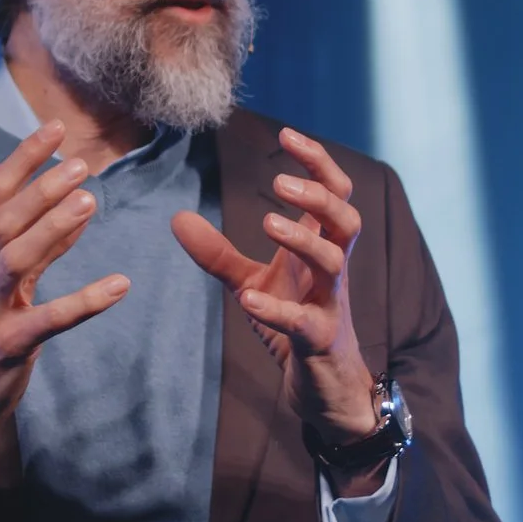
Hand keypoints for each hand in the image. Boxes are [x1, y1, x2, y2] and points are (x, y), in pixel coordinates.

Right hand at [0, 120, 128, 483]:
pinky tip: (119, 286)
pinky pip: (49, 318)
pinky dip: (85, 301)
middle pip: (4, 219)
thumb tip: (75, 206)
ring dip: (53, 228)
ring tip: (89, 202)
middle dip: (40, 188)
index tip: (56, 129)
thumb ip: (37, 246)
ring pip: (16, 258)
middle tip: (81, 165)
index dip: (23, 159)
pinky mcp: (8, 344)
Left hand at [172, 127, 378, 452]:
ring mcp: (329, 305)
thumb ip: (218, 252)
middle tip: (279, 182)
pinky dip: (277, 310)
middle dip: (319, 196)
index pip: (334, 192)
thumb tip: (177, 217)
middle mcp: (331, 270)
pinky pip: (304, 323)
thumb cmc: (295, 322)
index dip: (317, 161)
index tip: (287, 135)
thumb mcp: (251, 283)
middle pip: (346, 219)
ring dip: (303, 239)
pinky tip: (249, 300)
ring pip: (333, 262)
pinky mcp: (318, 341)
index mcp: (320, 248)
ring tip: (268, 221)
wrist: (322, 386)